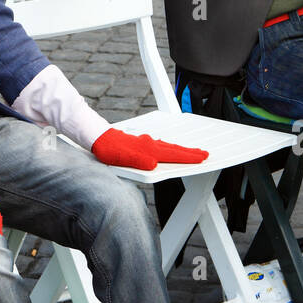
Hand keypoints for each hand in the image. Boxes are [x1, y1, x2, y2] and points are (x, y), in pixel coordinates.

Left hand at [91, 129, 208, 169]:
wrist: (98, 137)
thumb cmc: (109, 150)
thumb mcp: (122, 159)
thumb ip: (138, 161)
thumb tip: (153, 165)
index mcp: (149, 150)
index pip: (173, 154)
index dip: (189, 157)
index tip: (202, 157)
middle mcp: (150, 144)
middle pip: (175, 149)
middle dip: (190, 152)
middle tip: (204, 154)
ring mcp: (146, 142)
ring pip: (169, 146)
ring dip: (181, 150)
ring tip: (192, 152)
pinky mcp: (141, 143)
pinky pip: (161, 146)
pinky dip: (170, 148)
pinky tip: (168, 150)